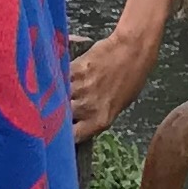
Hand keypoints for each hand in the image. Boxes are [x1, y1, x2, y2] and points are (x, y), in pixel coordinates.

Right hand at [67, 20, 157, 144]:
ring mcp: (79, 88)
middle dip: (56, 114)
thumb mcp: (117, 106)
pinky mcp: (73, 71)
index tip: (59, 133)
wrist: (131, 51)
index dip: (63, 136)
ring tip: (58, 91)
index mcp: (100, 120)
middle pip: (60, 117)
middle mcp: (87, 107)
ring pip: (57, 97)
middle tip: (56, 110)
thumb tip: (79, 123)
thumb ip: (96, 117)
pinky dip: (60, 78)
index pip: (72, 137)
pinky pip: (60, 78)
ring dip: (56, 95)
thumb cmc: (130, 79)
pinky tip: (65, 75)